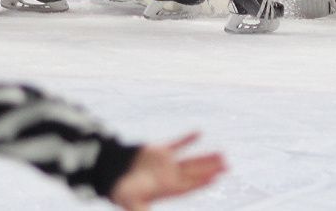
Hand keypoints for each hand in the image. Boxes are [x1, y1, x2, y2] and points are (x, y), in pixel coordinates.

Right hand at [109, 133, 226, 210]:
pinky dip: (187, 140)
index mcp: (165, 188)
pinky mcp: (158, 152)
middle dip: (210, 169)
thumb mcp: (130, 201)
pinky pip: (177, 145)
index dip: (201, 182)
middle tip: (227, 165)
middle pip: (194, 173)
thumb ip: (140, 210)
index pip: (188, 186)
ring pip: (190, 160)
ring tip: (222, 155)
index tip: (215, 178)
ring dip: (205, 157)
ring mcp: (165, 164)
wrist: (108, 170)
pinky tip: (199, 133)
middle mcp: (168, 177)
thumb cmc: (119, 187)